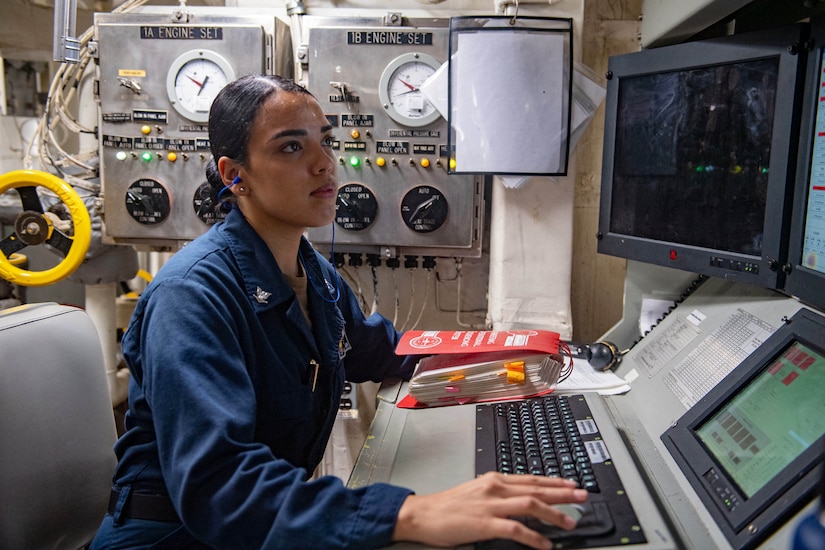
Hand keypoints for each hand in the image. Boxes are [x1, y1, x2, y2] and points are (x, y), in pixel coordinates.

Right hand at [392, 472, 587, 548]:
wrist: (422, 514)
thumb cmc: (447, 506)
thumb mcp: (476, 492)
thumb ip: (499, 494)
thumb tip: (522, 500)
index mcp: (494, 479)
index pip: (531, 479)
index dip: (554, 482)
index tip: (572, 485)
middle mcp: (495, 488)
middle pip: (536, 489)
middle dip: (563, 493)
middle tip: (583, 496)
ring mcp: (491, 505)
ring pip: (531, 505)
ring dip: (554, 514)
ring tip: (571, 522)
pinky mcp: (484, 523)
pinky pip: (516, 530)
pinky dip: (533, 537)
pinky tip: (545, 544)